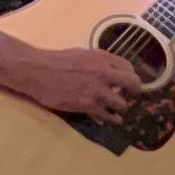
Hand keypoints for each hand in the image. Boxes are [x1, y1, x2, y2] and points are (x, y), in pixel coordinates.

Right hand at [14, 45, 141, 123]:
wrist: (39, 72)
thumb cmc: (58, 61)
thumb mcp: (83, 54)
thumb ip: (99, 62)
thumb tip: (109, 70)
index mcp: (103, 58)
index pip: (129, 68)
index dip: (130, 76)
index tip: (128, 82)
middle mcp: (105, 74)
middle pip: (133, 84)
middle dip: (135, 91)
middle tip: (131, 96)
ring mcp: (98, 92)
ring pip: (122, 104)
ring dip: (121, 107)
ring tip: (118, 110)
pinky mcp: (88, 106)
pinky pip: (107, 116)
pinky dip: (112, 119)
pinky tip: (113, 120)